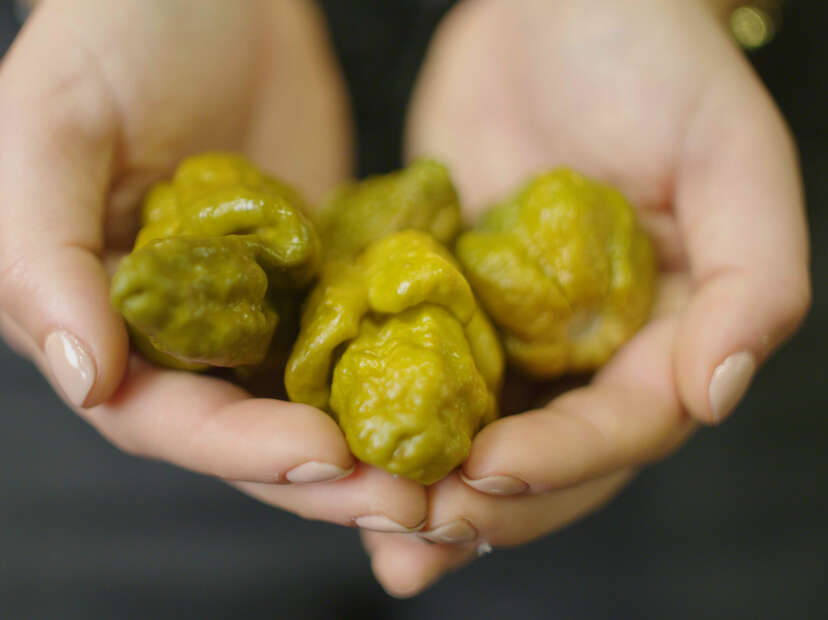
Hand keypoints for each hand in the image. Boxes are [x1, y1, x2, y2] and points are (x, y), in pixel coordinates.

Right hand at [0, 0, 425, 532]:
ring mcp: (251, 311)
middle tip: (407, 499)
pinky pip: (354, 344)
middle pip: (246, 433)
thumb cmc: (115, 33)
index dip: (236, 449)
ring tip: (440, 476)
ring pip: (306, 408)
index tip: (320, 456)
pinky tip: (452, 407)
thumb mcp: (55, 124)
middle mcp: (174, 332)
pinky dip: (396, 383)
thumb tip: (85, 376)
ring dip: (371, 450)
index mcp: (98, 315)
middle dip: (323, 475)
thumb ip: (42, 250)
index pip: (160, 416)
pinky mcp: (313, 283)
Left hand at [364, 0, 810, 595]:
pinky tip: (338, 456)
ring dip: (426, 488)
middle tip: (410, 527)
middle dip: (482, 502)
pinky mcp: (450, 303)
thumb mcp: (731, 156)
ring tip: (371, 523)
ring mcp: (515, 334)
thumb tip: (719, 392)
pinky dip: (386, 422)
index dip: (559, 463)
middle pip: (545, 459)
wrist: (554, 8)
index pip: (620, 429)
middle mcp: (589, 352)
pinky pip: (419, 376)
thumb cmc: (656, 62)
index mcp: (664, 336)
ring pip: (477, 437)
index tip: (485, 475)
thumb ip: (751, 278)